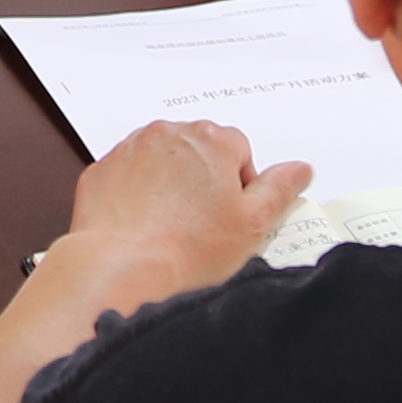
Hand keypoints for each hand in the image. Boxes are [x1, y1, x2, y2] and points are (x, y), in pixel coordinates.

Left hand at [63, 116, 312, 292]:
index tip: (231, 216)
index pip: (239, 150)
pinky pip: (128, 175)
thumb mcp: (253, 224)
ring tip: (171, 227)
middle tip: (203, 224)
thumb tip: (299, 169)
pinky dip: (136, 194)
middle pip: (199, 151)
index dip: (240, 187)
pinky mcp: (102, 171)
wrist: (122, 269)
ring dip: (170, 184)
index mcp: (211, 139)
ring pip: (162, 161)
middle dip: (204, 181)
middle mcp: (168, 134)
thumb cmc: (188, 250)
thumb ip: (279, 189)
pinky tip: (143, 226)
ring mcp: (130, 149)